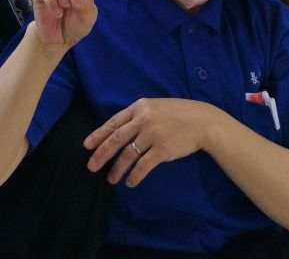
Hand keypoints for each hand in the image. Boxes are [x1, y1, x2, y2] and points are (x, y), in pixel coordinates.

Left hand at [84, 97, 213, 186]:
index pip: (113, 122)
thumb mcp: (155, 107)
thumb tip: (119, 130)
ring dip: (117, 169)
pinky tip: (130, 182)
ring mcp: (152, 134)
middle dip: (102, 154)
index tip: (87, 146)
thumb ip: (138, 115)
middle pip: (116, 139)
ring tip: (111, 180)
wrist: (201, 121)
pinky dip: (134, 176)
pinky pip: (143, 166)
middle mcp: (143, 119)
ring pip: (128, 155)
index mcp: (139, 107)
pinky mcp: (162, 149)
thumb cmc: (177, 114)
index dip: (98, 135)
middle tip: (91, 167)